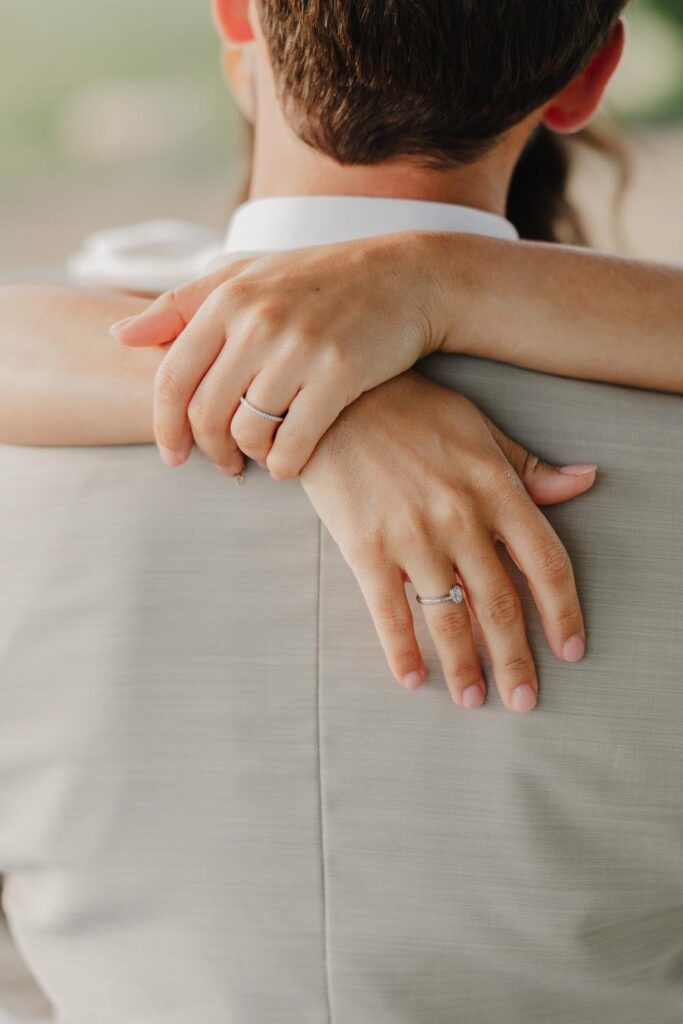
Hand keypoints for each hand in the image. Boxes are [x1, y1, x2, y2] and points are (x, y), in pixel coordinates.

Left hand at [111, 234, 443, 478]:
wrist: (406, 278)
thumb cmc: (319, 280)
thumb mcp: (247, 276)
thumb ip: (182, 306)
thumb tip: (120, 335)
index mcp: (227, 297)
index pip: (171, 379)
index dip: (165, 427)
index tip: (172, 455)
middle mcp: (257, 320)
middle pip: (206, 413)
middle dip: (208, 451)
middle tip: (223, 465)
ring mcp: (299, 347)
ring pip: (248, 431)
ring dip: (250, 458)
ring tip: (260, 457)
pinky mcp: (340, 373)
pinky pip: (294, 442)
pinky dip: (285, 464)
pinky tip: (288, 463)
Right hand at [301, 372, 595, 711]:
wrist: (334, 398)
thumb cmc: (409, 410)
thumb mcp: (478, 429)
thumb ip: (528, 468)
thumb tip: (584, 482)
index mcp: (495, 487)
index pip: (545, 563)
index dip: (563, 612)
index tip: (569, 649)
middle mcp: (460, 518)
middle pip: (500, 605)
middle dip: (515, 660)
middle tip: (523, 699)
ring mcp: (411, 536)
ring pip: (448, 617)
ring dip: (464, 666)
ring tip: (472, 700)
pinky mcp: (365, 548)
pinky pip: (389, 612)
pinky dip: (401, 651)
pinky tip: (412, 679)